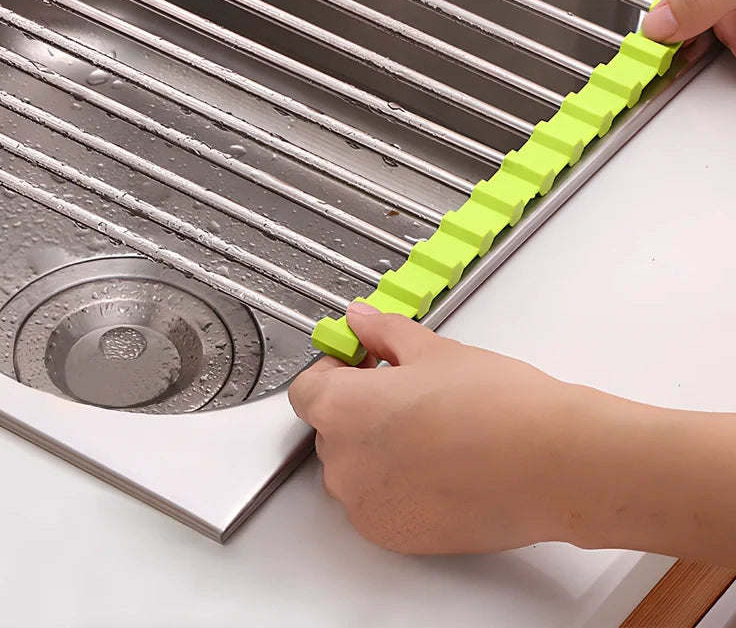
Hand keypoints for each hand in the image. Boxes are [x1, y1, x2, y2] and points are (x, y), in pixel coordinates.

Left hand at [288, 303, 590, 553]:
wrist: (551, 464)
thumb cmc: (497, 406)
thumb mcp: (431, 349)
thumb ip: (382, 333)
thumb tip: (360, 320)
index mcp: (342, 408)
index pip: (306, 388)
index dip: (335, 371)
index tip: (361, 363)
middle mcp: (343, 461)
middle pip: (331, 428)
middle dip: (361, 408)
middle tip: (405, 393)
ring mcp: (366, 504)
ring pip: (355, 467)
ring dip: (377, 448)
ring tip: (430, 430)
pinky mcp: (394, 536)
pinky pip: (378, 503)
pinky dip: (396, 486)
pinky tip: (439, 464)